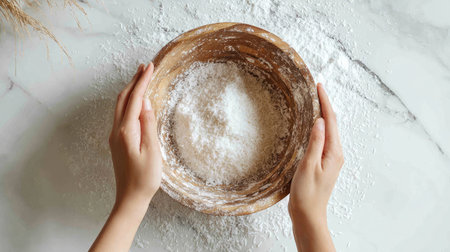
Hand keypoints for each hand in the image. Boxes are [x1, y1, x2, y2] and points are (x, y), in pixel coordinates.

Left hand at [109, 63, 161, 206]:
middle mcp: (117, 130)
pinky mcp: (117, 141)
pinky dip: (128, 101)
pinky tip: (136, 102)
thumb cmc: (145, 178)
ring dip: (130, 90)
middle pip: (123, 98)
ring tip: (141, 78)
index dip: (142, 81)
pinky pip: (121, 114)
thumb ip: (148, 124)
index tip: (150, 66)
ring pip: (120, 105)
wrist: (130, 198)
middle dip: (134, 80)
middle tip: (145, 67)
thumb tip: (146, 102)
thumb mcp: (152, 150)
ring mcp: (115, 136)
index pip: (135, 99)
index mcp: (126, 131)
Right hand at [288, 83, 343, 251]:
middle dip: (325, 104)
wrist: (308, 214)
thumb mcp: (308, 166)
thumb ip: (315, 143)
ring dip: (322, 114)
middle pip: (332, 123)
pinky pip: (323, 138)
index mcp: (334, 152)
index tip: (319, 86)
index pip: (330, 121)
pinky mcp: (323, 162)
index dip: (325, 102)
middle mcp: (335, 153)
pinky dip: (318, 127)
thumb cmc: (307, 193)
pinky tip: (311, 124)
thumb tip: (319, 121)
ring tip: (314, 100)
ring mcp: (330, 158)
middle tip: (316, 88)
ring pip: (328, 130)